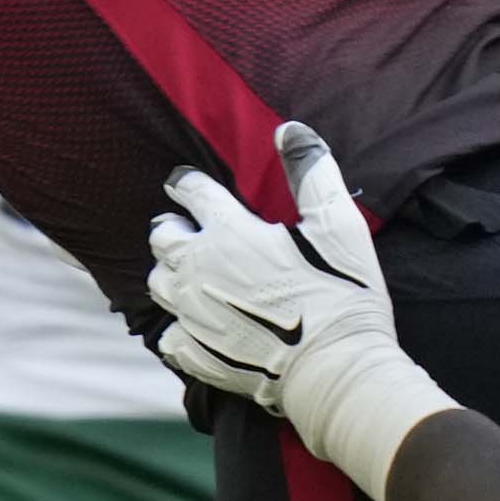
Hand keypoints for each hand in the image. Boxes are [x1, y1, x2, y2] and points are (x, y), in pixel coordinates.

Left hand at [145, 124, 459, 497]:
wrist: (335, 371)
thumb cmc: (341, 296)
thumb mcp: (338, 225)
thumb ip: (312, 172)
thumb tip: (289, 129)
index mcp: (229, 233)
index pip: (192, 193)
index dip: (187, 183)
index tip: (185, 183)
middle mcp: (198, 271)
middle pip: (162, 237)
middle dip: (172, 227)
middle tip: (187, 229)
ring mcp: (191, 316)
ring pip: (158, 283)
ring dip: (169, 273)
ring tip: (188, 274)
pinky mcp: (194, 354)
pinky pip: (168, 336)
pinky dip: (177, 328)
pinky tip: (195, 326)